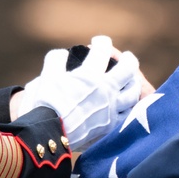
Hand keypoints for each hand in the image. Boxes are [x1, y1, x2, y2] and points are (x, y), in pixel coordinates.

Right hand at [19, 35, 141, 148]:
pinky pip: (127, 115)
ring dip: (134, 83)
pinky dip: (129, 107)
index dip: (101, 43)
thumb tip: (63, 54)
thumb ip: (56, 60)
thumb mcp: (46, 75)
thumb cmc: (44, 103)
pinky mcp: (109, 126)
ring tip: (132, 80)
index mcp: (90, 76)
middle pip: (128, 69)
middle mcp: (105, 91)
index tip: (97, 42)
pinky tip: (127, 105)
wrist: (47, 135)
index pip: (102, 51)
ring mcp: (110, 109)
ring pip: (133, 93)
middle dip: (128, 59)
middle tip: (126, 56)